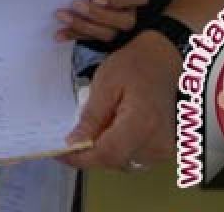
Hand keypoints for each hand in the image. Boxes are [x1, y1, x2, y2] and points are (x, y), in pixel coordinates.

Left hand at [55, 0, 147, 42]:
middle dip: (95, 14)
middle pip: (121, 21)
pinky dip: (74, 35)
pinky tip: (59, 35)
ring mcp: (120, 29)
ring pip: (106, 33)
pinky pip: (91, 39)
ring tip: (63, 16)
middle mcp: (133, 15)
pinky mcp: (105, 37)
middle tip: (76, 4)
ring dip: (82, 25)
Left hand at [61, 30, 182, 170]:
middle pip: (114, 161)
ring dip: (104, 151)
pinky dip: (118, 149)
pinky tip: (112, 130)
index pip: (107, 154)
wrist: (163, 60)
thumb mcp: (105, 84)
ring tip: (96, 127)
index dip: (80, 157)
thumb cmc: (134, 66)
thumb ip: (91, 117)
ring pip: (123, 163)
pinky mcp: (164, 150)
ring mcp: (164, 149)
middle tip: (72, 137)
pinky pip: (134, 158)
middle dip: (90, 153)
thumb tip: (73, 144)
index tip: (59, 154)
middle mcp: (158, 143)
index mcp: (143, 123)